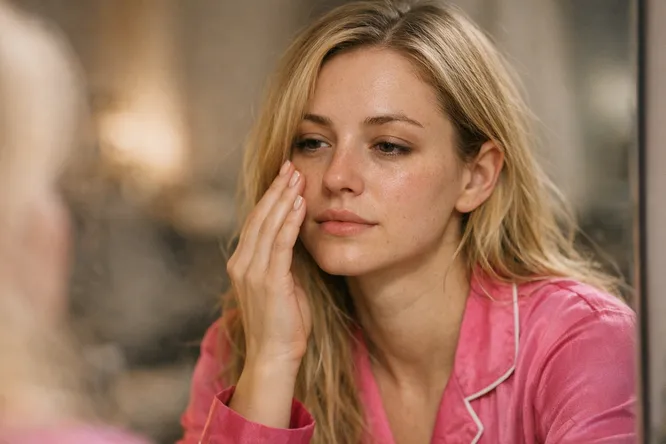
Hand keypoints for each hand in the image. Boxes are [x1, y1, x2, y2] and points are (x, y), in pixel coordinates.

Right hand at [227, 160, 311, 372]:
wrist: (275, 356)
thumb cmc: (283, 323)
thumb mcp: (281, 284)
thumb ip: (283, 260)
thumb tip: (294, 238)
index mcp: (242, 263)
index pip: (256, 222)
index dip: (270, 197)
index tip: (284, 176)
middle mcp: (241, 263)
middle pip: (259, 217)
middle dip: (276, 189)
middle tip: (291, 165)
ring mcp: (251, 271)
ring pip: (267, 225)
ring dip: (283, 198)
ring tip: (297, 176)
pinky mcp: (268, 280)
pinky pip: (279, 243)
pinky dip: (289, 221)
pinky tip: (299, 204)